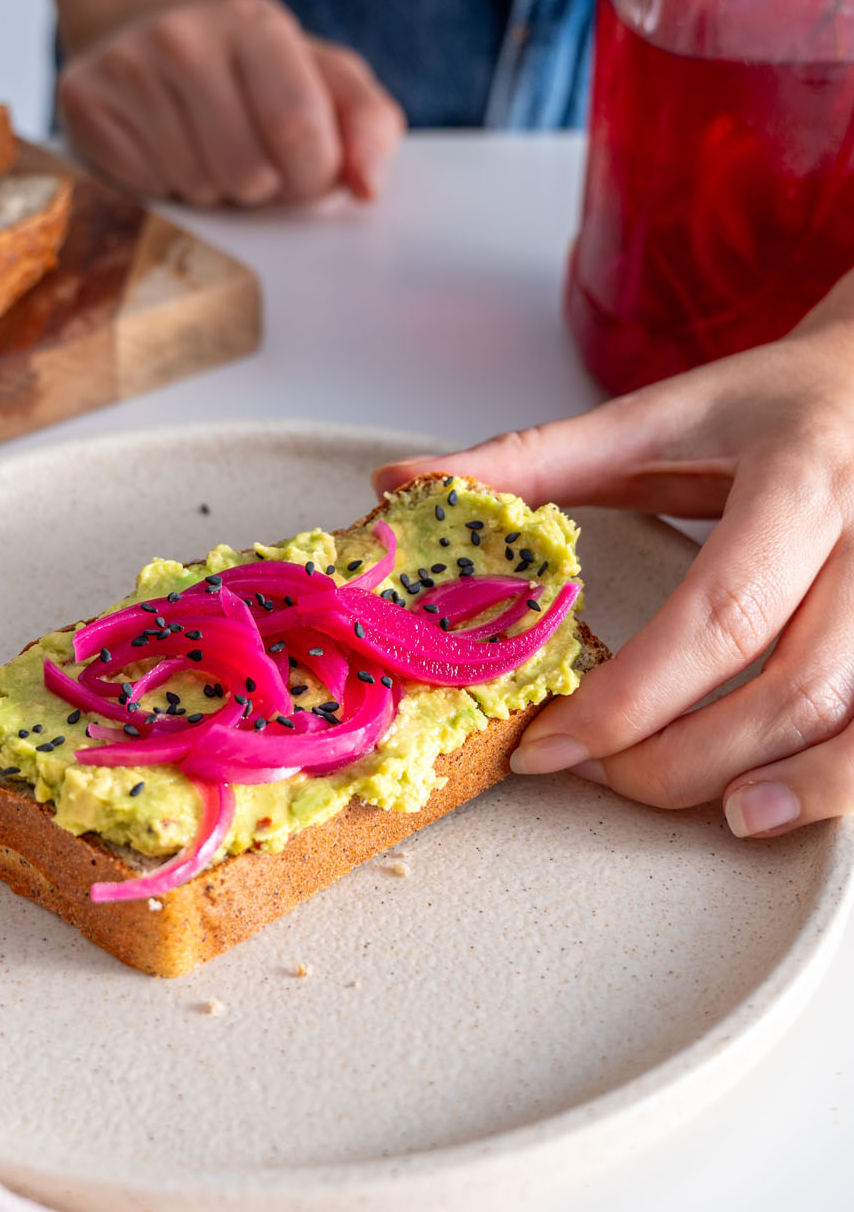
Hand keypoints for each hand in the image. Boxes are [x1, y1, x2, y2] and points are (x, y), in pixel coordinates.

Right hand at [59, 0, 404, 206]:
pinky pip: (144, 191)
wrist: (153, 37)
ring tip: (208, 152)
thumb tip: (368, 187)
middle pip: (246, 172)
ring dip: (214, 192)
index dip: (313, 178)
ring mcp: (128, 65)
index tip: (306, 173)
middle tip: (252, 161)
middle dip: (263, 190)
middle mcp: (185, 34)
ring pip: (196, 188)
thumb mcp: (325, 82)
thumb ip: (369, 126)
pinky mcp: (84, 101)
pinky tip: (167, 152)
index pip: (300, 131)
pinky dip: (165, 190)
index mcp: (258, 23)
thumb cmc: (255, 76)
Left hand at [373, 278, 853, 839]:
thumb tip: (402, 483)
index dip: (632, 697)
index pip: (722, 611)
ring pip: (850, 720)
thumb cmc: (771, 404)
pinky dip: (829, 786)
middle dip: (681, 756)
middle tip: (596, 774)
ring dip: (763, 783)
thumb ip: (534, 459)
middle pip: (791, 685)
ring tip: (677, 802)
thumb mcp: (658, 414)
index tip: (549, 746)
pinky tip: (761, 807)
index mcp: (799, 474)